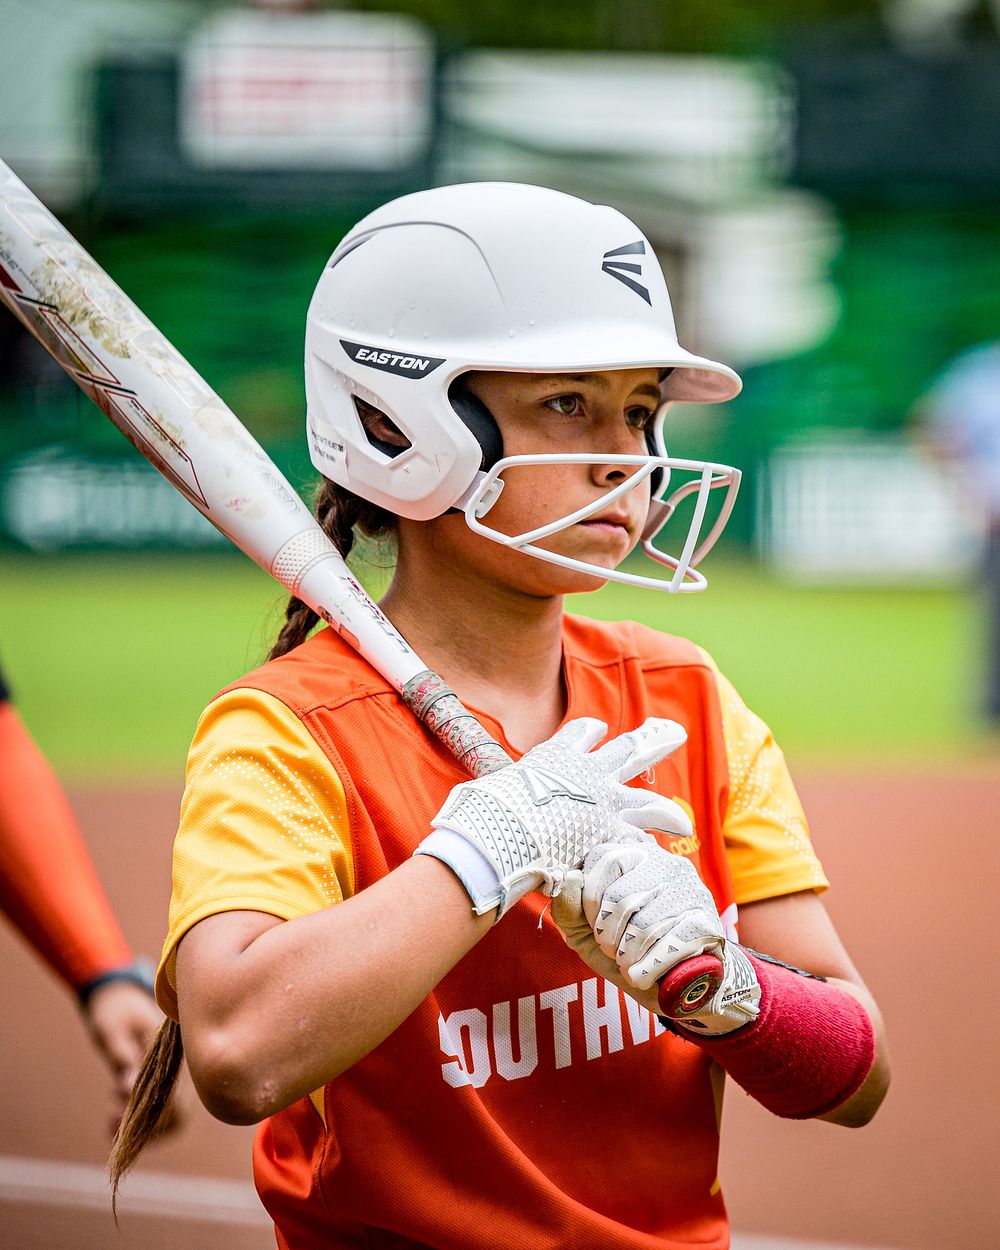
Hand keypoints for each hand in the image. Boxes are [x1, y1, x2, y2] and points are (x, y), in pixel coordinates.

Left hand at [82, 981, 171, 1135]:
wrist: (119, 993)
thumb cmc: (115, 1009)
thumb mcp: (112, 1028)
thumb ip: (121, 1056)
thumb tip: (127, 1089)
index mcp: (171, 1050)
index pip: (176, 1096)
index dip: (151, 1114)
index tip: (120, 1111)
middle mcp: (178, 1065)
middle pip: (179, 1114)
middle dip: (145, 1127)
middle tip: (111, 1118)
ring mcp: (173, 1074)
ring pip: (172, 1117)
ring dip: (142, 1127)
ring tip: (110, 1118)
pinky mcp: (163, 1080)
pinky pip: (162, 1111)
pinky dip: (140, 1122)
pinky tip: (113, 1118)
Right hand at [430, 717, 691, 915]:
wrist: (499, 834)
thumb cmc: (485, 814)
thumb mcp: (490, 792)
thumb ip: (496, 794)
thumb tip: (467, 809)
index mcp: (557, 756)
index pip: (581, 734)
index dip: (589, 733)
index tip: (597, 729)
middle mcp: (587, 774)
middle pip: (627, 750)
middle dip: (652, 741)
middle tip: (673, 732)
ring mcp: (603, 805)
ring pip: (646, 800)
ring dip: (665, 809)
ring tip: (682, 819)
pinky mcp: (610, 837)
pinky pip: (638, 844)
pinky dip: (645, 855)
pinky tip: (656, 865)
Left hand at [580, 839, 724, 987]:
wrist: (676, 984)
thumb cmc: (627, 950)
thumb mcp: (586, 932)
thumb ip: (569, 908)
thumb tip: (570, 879)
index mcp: (633, 855)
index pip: (603, 859)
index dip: (590, 902)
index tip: (596, 924)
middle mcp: (665, 862)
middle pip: (619, 898)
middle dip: (608, 937)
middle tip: (614, 951)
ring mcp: (690, 890)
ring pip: (644, 927)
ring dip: (628, 959)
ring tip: (631, 964)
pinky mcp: (708, 921)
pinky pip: (669, 947)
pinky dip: (649, 970)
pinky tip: (647, 974)